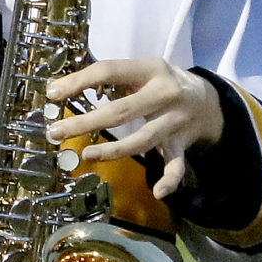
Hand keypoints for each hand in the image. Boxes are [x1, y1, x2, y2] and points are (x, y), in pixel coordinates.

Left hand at [44, 58, 224, 199]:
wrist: (208, 99)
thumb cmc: (161, 82)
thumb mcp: (142, 70)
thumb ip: (112, 78)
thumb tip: (64, 88)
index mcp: (151, 69)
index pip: (109, 70)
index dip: (79, 81)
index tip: (53, 93)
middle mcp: (165, 94)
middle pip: (121, 111)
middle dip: (86, 122)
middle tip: (56, 132)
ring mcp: (175, 121)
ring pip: (143, 139)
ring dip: (114, 150)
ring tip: (87, 154)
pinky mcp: (182, 144)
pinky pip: (177, 165)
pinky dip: (170, 180)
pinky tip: (158, 192)